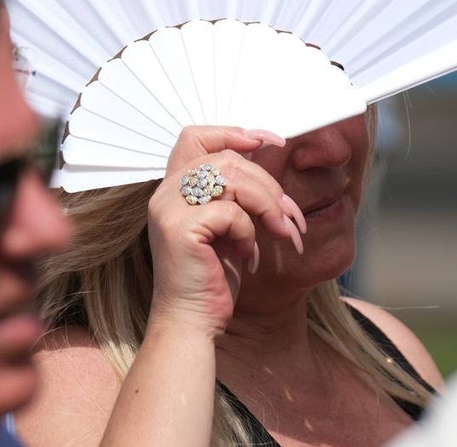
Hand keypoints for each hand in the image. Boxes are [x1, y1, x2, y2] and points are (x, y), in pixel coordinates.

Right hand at [145, 126, 306, 337]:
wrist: (192, 324)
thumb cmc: (213, 278)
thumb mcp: (227, 226)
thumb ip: (235, 193)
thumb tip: (268, 158)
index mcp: (173, 189)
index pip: (195, 137)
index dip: (233, 132)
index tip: (269, 142)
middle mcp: (165, 193)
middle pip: (226, 159)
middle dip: (268, 184)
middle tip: (290, 216)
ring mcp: (169, 209)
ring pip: (232, 179)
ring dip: (268, 204)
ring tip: (282, 232)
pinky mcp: (180, 229)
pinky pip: (232, 212)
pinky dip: (250, 234)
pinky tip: (249, 258)